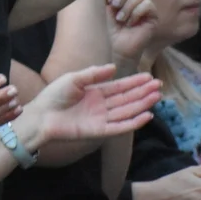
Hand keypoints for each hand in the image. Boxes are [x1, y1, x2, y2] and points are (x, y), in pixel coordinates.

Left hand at [23, 65, 161, 148]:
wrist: (41, 116)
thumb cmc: (54, 96)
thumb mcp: (74, 79)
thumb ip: (94, 73)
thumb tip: (114, 67)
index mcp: (95, 92)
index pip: (120, 86)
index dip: (135, 82)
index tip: (149, 76)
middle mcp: (101, 106)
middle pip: (127, 98)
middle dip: (143, 92)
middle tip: (159, 85)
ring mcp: (101, 119)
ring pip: (127, 111)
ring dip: (142, 105)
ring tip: (156, 96)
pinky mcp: (98, 132)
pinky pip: (120, 127)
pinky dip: (134, 122)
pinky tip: (146, 115)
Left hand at [105, 0, 157, 63]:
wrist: (117, 46)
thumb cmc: (110, 27)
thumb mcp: (104, 5)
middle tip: (114, 5)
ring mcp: (146, 5)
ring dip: (127, 6)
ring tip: (120, 18)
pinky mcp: (153, 15)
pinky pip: (147, 4)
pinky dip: (135, 13)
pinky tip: (130, 23)